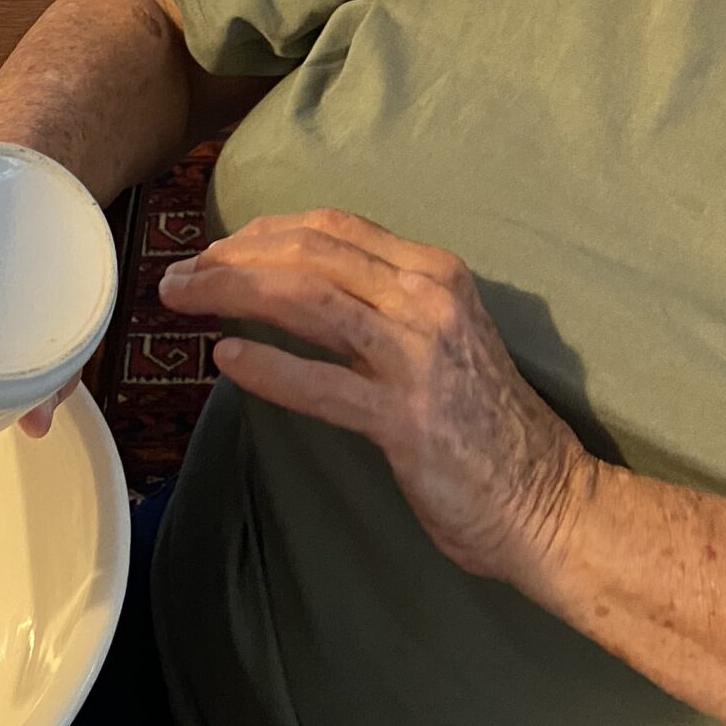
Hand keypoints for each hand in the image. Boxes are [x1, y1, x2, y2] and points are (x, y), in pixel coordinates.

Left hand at [156, 208, 593, 584]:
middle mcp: (427, 299)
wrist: (546, 497)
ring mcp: (418, 357)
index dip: (263, 232)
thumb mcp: (439, 335)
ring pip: (307, 301)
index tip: (217, 251)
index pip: (333, 228)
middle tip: (178, 276)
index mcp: (434, 273)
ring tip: (182, 301)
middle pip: (309, 254)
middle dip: (232, 258)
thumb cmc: (484, 423)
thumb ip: (381, 304)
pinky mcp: (407, 419)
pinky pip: (322, 383)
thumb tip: (293, 284)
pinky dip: (268, 367)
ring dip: (232, 293)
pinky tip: (225, 359)